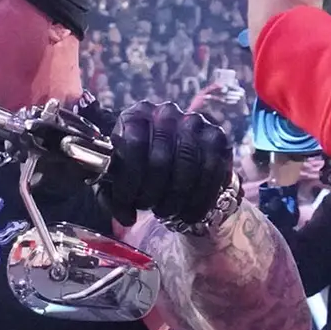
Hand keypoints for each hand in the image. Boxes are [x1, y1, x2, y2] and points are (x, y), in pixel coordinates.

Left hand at [104, 100, 235, 229]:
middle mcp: (166, 113)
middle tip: (148, 208)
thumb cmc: (139, 168)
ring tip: (166, 212)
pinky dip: (199, 200)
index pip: (133, 143)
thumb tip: (127, 216)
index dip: (129, 181)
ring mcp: (195, 123)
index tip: (128, 203)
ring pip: (187, 168)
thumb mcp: (117, 175)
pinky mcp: (217, 138)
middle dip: (152, 194)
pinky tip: (188, 214)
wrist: (173, 156)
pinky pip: (211, 172)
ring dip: (175, 199)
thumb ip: (113, 193)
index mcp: (136, 115)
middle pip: (161, 159)